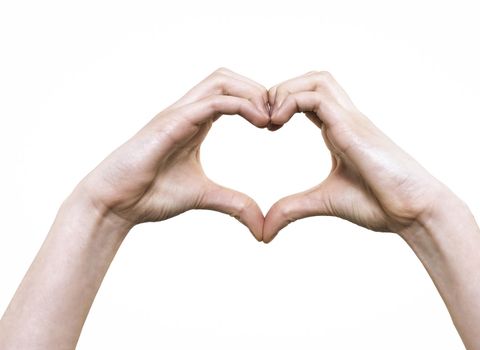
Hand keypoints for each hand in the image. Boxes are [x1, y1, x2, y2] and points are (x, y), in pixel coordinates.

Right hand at [76, 68, 269, 239]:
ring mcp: (177, 114)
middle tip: (277, 118)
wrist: (114, 203)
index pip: (231, 93)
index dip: (257, 102)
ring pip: (220, 80)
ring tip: (269, 120)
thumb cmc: (150, 195)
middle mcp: (187, 112)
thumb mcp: (204, 196)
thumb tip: (262, 227)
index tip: (276, 126)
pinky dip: (239, 105)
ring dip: (251, 93)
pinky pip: (211, 102)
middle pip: (227, 78)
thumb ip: (234, 204)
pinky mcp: (170, 123)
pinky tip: (258, 122)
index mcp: (195, 122)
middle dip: (258, 90)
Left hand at [263, 71, 450, 242]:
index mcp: (339, 132)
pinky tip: (278, 124)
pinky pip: (317, 97)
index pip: (308, 100)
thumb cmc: (379, 205)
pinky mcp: (352, 127)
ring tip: (270, 118)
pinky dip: (291, 101)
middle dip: (282, 89)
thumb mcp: (323, 202)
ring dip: (286, 90)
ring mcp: (350, 120)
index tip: (266, 127)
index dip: (282, 104)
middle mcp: (345, 120)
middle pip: (313, 80)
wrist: (414, 211)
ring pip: (317, 79)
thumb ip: (292, 209)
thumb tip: (264, 231)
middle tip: (264, 118)